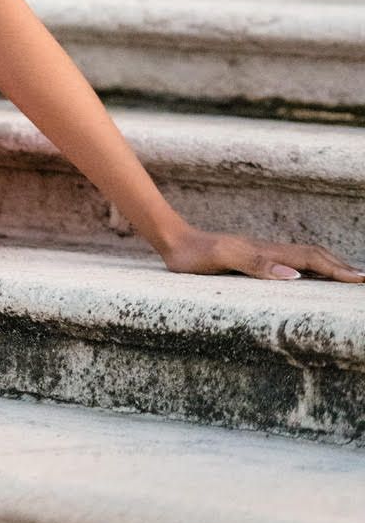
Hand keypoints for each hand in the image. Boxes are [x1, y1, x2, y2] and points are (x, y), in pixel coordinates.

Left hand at [157, 223, 363, 282]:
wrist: (176, 242)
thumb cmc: (197, 255)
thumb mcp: (224, 258)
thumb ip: (257, 265)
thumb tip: (295, 275)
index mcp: (269, 252)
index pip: (313, 260)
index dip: (338, 270)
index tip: (361, 280)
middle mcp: (270, 252)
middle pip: (316, 256)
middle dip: (342, 267)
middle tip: (363, 280)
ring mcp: (263, 254)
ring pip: (305, 259)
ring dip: (329, 267)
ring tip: (348, 277)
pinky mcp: (254, 259)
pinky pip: (291, 263)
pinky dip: (309, 269)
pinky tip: (309, 277)